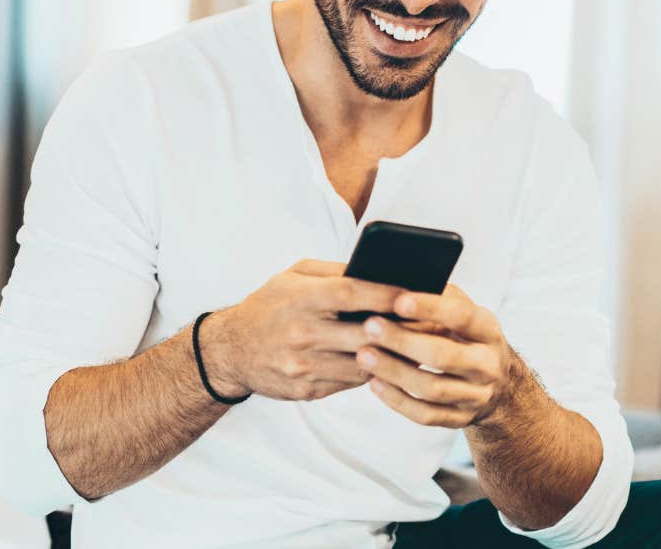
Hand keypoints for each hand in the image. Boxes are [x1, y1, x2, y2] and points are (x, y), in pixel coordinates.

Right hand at [202, 260, 406, 401]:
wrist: (230, 351)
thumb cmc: (269, 306)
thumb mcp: (293, 277)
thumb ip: (333, 272)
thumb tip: (376, 270)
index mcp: (301, 299)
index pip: (352, 293)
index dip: (387, 293)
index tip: (417, 292)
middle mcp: (302, 333)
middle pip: (365, 333)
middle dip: (400, 329)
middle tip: (430, 323)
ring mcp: (304, 366)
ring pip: (364, 364)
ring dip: (391, 355)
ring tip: (415, 345)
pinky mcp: (307, 390)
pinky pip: (351, 382)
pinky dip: (370, 371)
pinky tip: (385, 362)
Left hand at [356, 284, 512, 427]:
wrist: (498, 384)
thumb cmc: (465, 336)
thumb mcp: (462, 312)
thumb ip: (438, 297)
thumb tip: (394, 281)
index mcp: (488, 330)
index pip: (461, 316)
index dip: (429, 308)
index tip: (397, 300)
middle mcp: (487, 364)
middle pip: (444, 356)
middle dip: (403, 341)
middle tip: (369, 326)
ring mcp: (476, 396)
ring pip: (433, 389)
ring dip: (394, 372)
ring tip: (363, 355)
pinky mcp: (460, 419)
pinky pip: (427, 415)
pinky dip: (398, 400)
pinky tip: (374, 383)